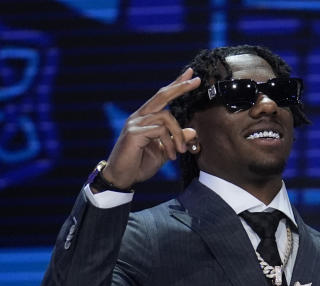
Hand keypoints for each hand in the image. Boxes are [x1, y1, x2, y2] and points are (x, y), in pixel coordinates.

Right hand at [101, 68, 201, 189]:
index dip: (176, 84)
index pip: (162, 97)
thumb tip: (193, 132)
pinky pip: (159, 131)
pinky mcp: (133, 133)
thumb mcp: (164, 151)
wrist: (122, 177)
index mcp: (145, 118)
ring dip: (178, 135)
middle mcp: (139, 116)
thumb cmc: (140, 164)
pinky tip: (170, 155)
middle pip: (162, 95)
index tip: (191, 74)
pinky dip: (169, 143)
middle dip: (180, 87)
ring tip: (179, 152)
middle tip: (197, 80)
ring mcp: (135, 123)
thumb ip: (176, 140)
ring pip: (166, 117)